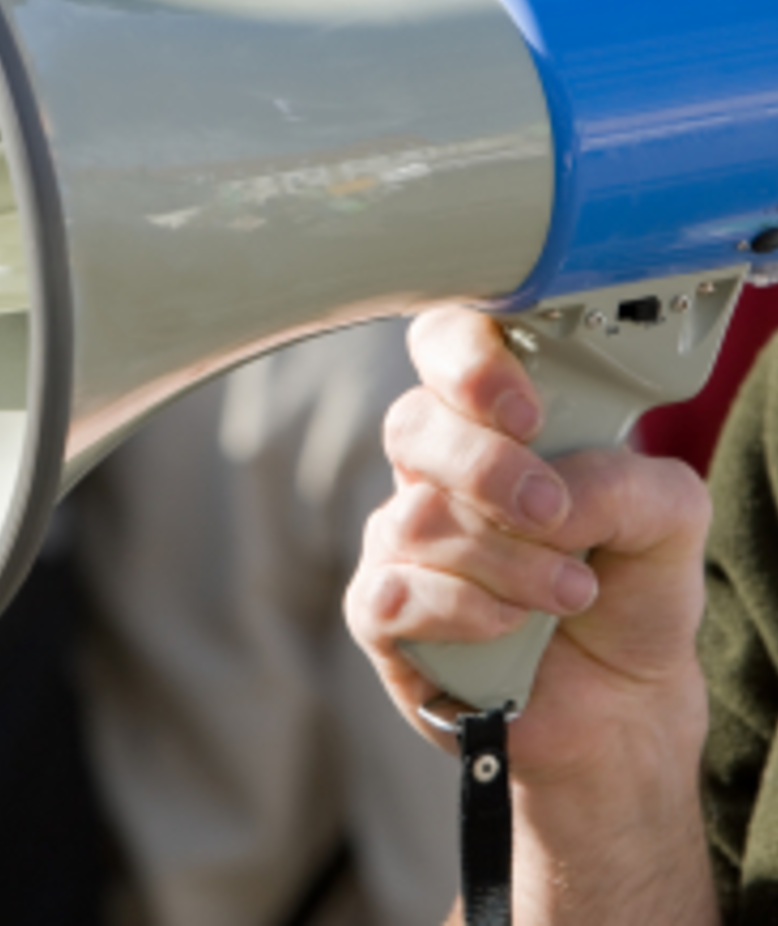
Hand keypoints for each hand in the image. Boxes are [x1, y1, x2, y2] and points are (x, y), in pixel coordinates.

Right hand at [345, 306, 718, 922]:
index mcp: (494, 422)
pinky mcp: (379, 609)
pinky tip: (508, 629)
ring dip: (505, 561)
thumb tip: (552, 488)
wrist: (619, 703)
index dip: (466, 360)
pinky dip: (463, 611)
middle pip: (412, 424)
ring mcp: (398, 538)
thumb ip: (626, 478)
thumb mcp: (669, 519)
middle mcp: (436, 470)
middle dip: (487, 469)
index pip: (443, 345)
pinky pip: (392, 592)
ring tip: (570, 592)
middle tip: (553, 511)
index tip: (527, 412)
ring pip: (414, 518)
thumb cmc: (629, 592)